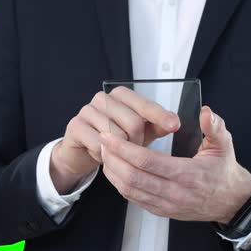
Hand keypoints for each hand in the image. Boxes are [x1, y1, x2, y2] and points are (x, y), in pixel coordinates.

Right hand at [50, 86, 180, 193]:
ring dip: (120, 151)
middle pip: (133, 122)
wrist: (84, 151)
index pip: (145, 104)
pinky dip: (103, 155)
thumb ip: (157, 126)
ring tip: (116, 152)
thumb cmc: (116, 139)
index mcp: (121, 95)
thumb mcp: (141, 133)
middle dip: (137, 142)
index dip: (160, 116)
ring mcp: (87, 110)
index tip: (175, 125)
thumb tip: (175, 122)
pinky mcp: (75, 126)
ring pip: (116, 135)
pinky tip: (101, 154)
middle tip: (133, 150)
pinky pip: (99, 144)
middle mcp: (103, 98)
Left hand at [100, 106, 250, 223]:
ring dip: (112, 171)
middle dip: (112, 158)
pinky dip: (119, 184)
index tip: (109, 136)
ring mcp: (166, 204)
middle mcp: (174, 193)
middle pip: (132, 177)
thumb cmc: (223, 172)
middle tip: (102, 141)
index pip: (147, 162)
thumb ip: (214, 127)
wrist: (230, 202)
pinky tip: (114, 169)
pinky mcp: (161, 210)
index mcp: (188, 174)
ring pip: (129, 190)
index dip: (124, 149)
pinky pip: (134, 199)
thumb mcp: (225, 146)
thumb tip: (205, 112)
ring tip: (105, 153)